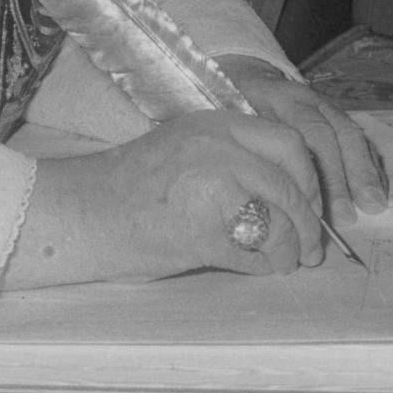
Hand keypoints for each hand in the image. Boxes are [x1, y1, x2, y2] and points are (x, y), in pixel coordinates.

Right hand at [6, 110, 327, 288]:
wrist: (81, 213)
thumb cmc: (131, 187)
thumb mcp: (187, 149)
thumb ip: (235, 159)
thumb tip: (292, 194)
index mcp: (214, 124)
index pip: (288, 142)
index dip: (309, 178)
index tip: (311, 203)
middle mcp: (216, 148)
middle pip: (291, 180)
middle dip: (309, 217)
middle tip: (311, 243)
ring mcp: (211, 188)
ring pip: (280, 220)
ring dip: (291, 248)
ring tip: (286, 261)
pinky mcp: (202, 231)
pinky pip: (254, 253)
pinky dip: (264, 266)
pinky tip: (256, 268)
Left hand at [216, 57, 387, 221]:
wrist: (246, 77)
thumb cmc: (235, 107)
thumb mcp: (234, 119)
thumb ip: (251, 149)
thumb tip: (264, 197)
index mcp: (282, 98)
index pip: (308, 132)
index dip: (318, 171)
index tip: (318, 209)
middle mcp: (310, 99)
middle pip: (335, 135)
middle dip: (344, 178)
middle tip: (347, 215)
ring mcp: (327, 106)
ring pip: (352, 135)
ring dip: (364, 172)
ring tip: (374, 204)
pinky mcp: (338, 116)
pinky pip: (360, 139)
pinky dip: (371, 164)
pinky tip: (378, 189)